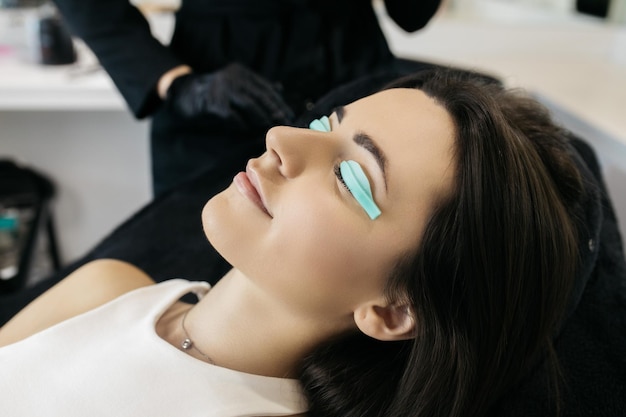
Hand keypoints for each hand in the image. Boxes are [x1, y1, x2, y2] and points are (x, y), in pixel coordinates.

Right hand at [165, 63, 293, 128]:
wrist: (184, 92)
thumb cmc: (214, 92)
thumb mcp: (235, 84)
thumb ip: (255, 87)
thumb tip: (279, 89)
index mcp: (242, 73)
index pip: (266, 88)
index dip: (279, 102)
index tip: (290, 115)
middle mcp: (234, 77)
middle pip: (260, 95)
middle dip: (274, 110)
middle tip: (284, 123)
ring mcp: (222, 87)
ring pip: (249, 104)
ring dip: (261, 118)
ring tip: (269, 128)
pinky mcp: (212, 101)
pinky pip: (231, 114)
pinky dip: (241, 123)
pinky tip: (247, 130)